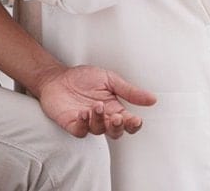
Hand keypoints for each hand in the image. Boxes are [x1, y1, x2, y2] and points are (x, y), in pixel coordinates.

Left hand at [35, 65, 156, 138]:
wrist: (57, 77)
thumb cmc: (82, 78)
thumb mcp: (109, 79)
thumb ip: (129, 91)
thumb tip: (152, 99)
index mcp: (114, 109)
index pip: (128, 123)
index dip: (133, 125)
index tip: (136, 119)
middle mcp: (102, 118)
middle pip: (115, 132)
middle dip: (118, 126)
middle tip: (117, 116)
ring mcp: (87, 122)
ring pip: (98, 131)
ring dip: (100, 120)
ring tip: (97, 106)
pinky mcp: (71, 124)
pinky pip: (80, 130)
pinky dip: (83, 124)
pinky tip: (83, 113)